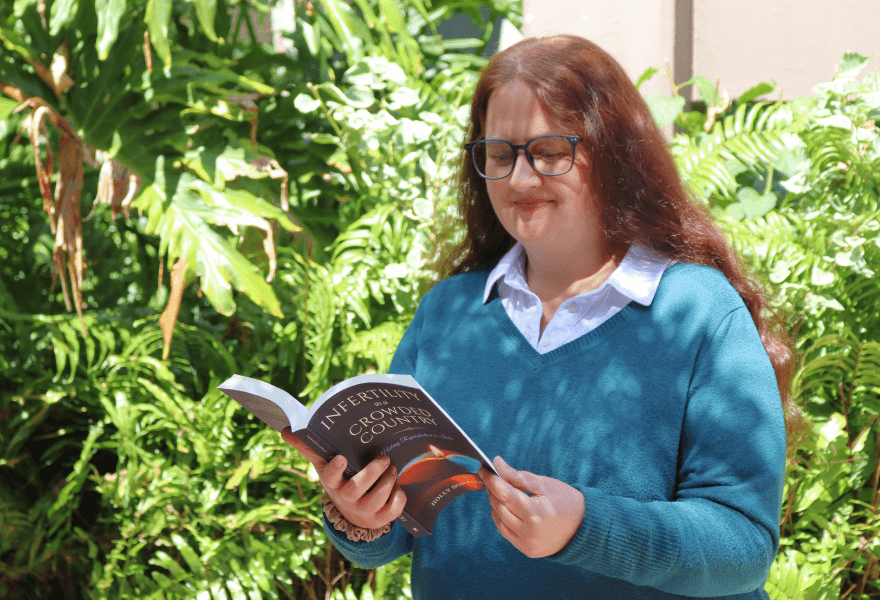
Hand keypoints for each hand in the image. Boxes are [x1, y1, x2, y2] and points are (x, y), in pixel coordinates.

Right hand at [280, 427, 406, 529]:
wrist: (353, 514)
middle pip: (357, 488)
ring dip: (389, 481)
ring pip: (378, 498)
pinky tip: (398, 487)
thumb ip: (309, 448)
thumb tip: (285, 430)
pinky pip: (393, 510)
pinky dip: (399, 497)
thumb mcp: (325, 466)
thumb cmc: (340, 481)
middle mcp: (347, 500)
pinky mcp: (381, 519)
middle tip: (384, 458)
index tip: (342, 457)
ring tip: (392, 468)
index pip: (330, 478)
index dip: (335, 469)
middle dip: (372, 472)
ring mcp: (364, 511)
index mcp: (333, 485)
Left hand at [479, 456, 584, 557]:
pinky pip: (505, 532)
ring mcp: (527, 543)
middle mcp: (530, 531)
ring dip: (495, 504)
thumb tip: (497, 464)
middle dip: (493, 490)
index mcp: (536, 512)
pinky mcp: (526, 550)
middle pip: (499, 507)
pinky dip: (501, 518)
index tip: (483, 469)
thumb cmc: (564, 500)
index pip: (505, 494)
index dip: (491, 480)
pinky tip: (504, 508)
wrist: (583, 526)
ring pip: (499, 520)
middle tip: (491, 478)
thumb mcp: (543, 484)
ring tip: (500, 492)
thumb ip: (517, 476)